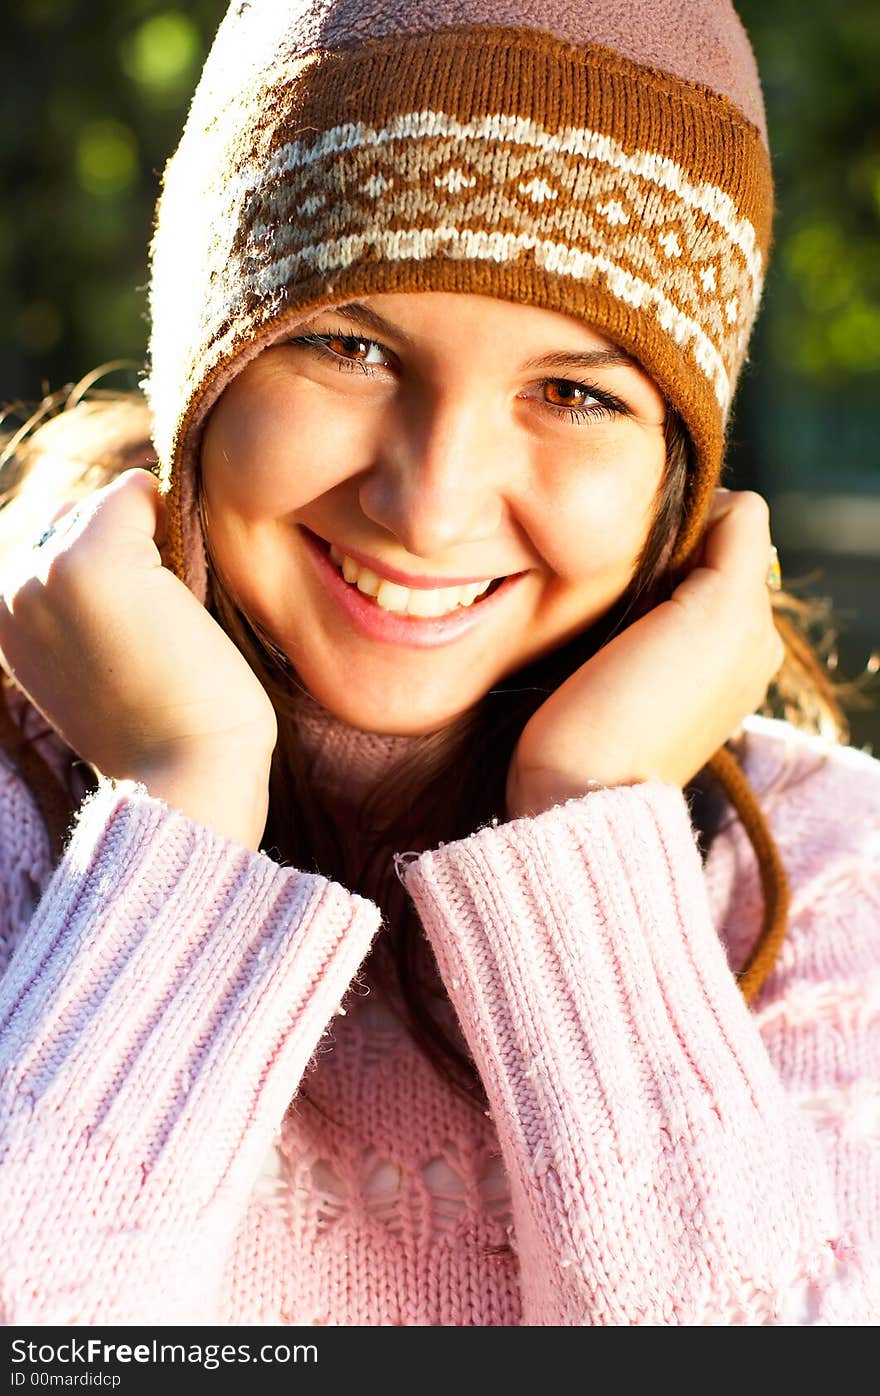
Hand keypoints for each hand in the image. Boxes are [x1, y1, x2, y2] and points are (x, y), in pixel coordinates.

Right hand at [0, 470, 276, 847]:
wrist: (187, 775)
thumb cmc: (161, 728)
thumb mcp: (89, 664)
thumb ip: (73, 608)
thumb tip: (116, 511)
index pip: (49, 546)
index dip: (107, 572)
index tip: (129, 635)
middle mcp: (6, 590)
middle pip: (74, 518)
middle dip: (125, 547)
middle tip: (158, 628)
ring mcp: (42, 572)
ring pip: (105, 506)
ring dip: (151, 538)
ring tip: (172, 616)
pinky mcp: (92, 560)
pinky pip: (138, 492)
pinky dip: (173, 518)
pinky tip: (185, 583)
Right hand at [506, 490, 784, 818]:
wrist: (574, 792)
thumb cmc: (638, 705)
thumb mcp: (718, 611)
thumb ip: (737, 542)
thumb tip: (723, 503)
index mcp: (755, 629)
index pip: (733, 527)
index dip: (689, 524)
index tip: (647, 557)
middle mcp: (730, 648)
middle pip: (696, 551)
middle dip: (662, 552)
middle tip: (620, 583)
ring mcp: (682, 672)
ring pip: (661, 581)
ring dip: (634, 581)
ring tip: (604, 611)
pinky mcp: (634, 688)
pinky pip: (632, 617)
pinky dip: (615, 609)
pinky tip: (595, 634)